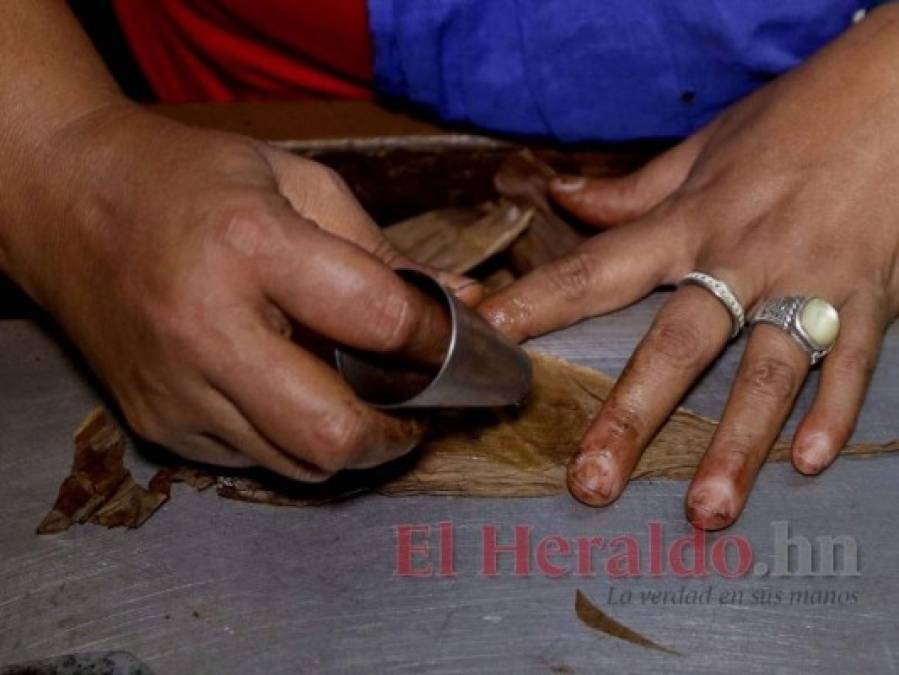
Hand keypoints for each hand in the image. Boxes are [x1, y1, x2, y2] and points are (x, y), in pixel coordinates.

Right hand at [3, 105, 477, 479]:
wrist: (67, 202)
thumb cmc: (190, 179)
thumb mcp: (295, 181)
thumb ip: (381, 248)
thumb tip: (462, 303)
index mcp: (251, 246)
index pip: (379, 320)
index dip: (438, 340)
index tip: (457, 346)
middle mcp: (207, 330)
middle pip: (333, 433)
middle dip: (396, 435)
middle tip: (415, 412)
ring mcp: (177, 390)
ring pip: (299, 464)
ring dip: (348, 443)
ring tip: (359, 401)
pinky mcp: (157, 424)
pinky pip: (254, 459)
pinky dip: (292, 438)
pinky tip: (292, 395)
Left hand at [480, 6, 898, 528]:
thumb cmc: (796, 115)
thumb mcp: (704, 146)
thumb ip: (632, 190)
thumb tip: (564, 198)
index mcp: (689, 221)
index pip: (593, 272)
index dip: (532, 309)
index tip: (482, 346)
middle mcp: (741, 259)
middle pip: (676, 346)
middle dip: (631, 417)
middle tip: (592, 484)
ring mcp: (810, 282)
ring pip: (766, 373)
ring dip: (736, 445)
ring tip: (706, 511)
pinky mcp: (873, 298)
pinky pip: (850, 365)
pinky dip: (834, 413)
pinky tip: (810, 465)